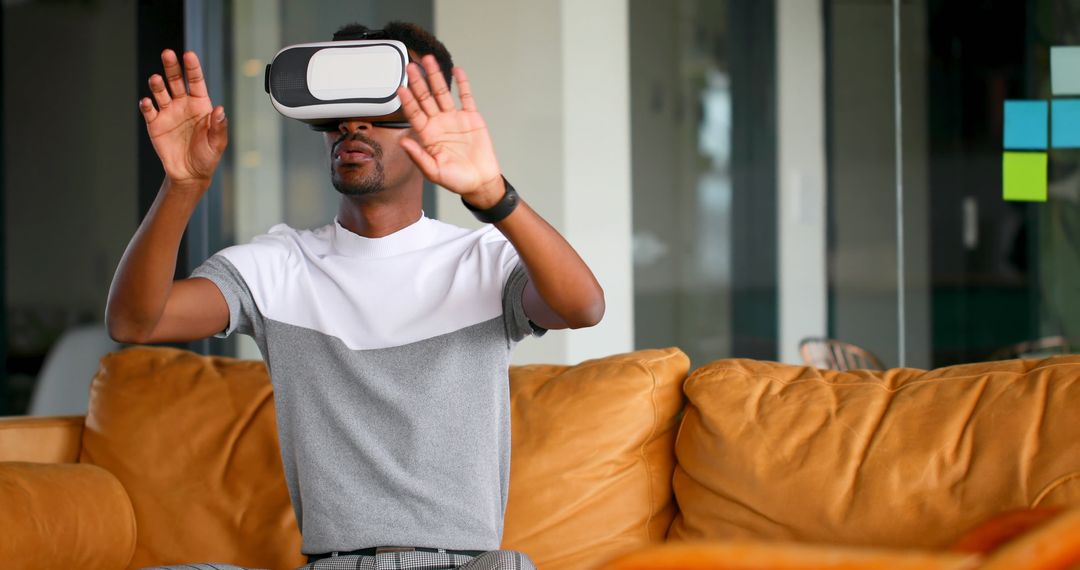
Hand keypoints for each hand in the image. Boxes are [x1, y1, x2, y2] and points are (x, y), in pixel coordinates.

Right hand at [139, 50, 227, 188]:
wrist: (189, 174)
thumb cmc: (207, 157)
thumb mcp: (217, 143)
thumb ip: (218, 126)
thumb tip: (220, 110)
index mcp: (200, 105)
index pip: (196, 82)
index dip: (193, 68)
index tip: (189, 54)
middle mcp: (183, 104)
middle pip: (176, 80)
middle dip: (171, 67)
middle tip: (167, 53)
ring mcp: (168, 112)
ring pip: (160, 92)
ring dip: (157, 84)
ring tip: (156, 79)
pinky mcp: (155, 123)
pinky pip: (149, 110)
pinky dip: (147, 105)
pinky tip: (147, 102)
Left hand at [397, 55, 504, 206]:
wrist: (480, 182)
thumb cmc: (456, 180)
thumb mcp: (434, 172)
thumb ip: (418, 156)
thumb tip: (403, 141)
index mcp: (427, 135)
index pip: (414, 113)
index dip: (407, 101)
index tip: (400, 88)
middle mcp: (439, 123)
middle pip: (426, 98)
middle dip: (417, 82)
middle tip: (410, 67)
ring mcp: (454, 119)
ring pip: (442, 93)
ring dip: (435, 76)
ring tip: (428, 60)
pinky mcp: (471, 117)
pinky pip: (466, 97)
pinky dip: (462, 84)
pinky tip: (456, 71)